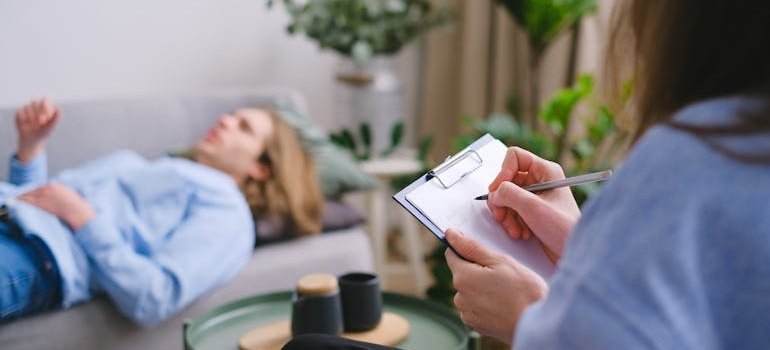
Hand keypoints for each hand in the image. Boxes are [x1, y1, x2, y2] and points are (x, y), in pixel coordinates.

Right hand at [15, 97, 60, 162]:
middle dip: (37, 113)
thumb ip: (55, 118)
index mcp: (46, 107)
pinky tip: (25, 125)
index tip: (46, 116)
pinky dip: (23, 120)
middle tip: (40, 123)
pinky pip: (20, 112)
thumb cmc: (44, 132)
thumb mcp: (50, 126)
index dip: (44, 107)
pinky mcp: (19, 112)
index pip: (45, 100)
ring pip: (27, 107)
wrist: (32, 140)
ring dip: (31, 118)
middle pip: (35, 102)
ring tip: (34, 125)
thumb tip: (59, 108)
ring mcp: (27, 108)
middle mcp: (37, 105)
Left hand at [18, 183, 94, 230]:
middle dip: (27, 193)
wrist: (79, 213)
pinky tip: (18, 202)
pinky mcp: (41, 203)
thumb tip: (56, 198)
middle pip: (33, 189)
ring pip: (28, 194)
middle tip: (21, 197)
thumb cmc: (78, 208)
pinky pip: (28, 201)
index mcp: (56, 185)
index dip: (35, 191)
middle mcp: (48, 188)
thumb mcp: (71, 196)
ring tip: (17, 199)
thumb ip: (61, 194)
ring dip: (22, 197)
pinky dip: (22, 201)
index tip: (30, 194)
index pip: (41, 187)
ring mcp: (44, 195)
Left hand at [445, 229, 546, 344]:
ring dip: (481, 288)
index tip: (481, 253)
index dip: (466, 249)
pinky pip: (475, 307)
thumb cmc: (524, 291)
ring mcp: (467, 313)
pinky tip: (503, 304)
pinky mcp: (476, 325)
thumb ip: (472, 247)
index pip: (452, 255)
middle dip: (477, 270)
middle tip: (502, 274)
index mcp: (463, 278)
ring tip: (505, 291)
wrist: (538, 325)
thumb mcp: (500, 261)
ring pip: (469, 291)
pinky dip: (485, 303)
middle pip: (462, 274)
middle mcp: (460, 297)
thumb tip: (451, 234)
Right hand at [487, 147, 579, 259]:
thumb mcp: (533, 207)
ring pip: (505, 197)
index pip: (514, 157)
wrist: (572, 253)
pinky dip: (511, 222)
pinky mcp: (530, 211)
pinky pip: (510, 210)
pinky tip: (521, 232)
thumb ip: (509, 194)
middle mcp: (540, 180)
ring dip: (506, 215)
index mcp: (546, 170)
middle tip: (502, 215)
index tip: (499, 189)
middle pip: (506, 180)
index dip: (503, 172)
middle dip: (502, 200)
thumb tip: (494, 193)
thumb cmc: (564, 228)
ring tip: (516, 229)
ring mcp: (534, 196)